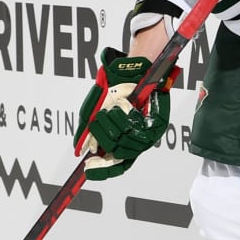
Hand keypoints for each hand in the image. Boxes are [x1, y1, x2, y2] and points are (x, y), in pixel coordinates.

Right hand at [73, 47, 177, 179]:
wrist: (134, 69)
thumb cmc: (118, 88)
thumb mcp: (99, 111)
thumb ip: (91, 132)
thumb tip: (80, 150)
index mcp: (127, 142)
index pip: (117, 166)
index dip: (103, 170)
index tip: (87, 169)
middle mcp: (140, 142)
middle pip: (115, 152)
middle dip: (101, 134)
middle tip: (99, 116)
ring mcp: (151, 135)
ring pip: (123, 141)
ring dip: (111, 121)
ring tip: (113, 107)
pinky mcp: (159, 123)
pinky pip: (133, 127)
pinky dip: (123, 114)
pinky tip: (124, 104)